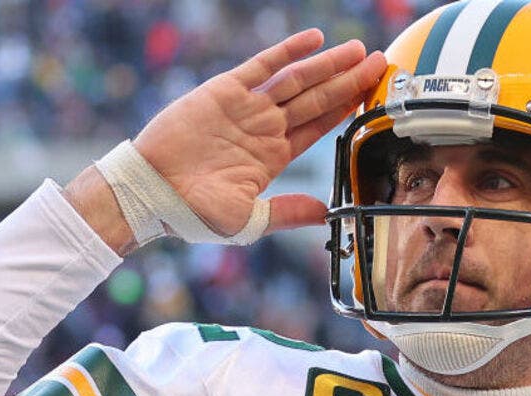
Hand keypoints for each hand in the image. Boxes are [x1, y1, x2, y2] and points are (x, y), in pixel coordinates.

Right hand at [134, 29, 386, 235]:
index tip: (373, 96)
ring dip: (328, 65)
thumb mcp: (248, 220)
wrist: (150, 194)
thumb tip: (327, 214)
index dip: (347, 110)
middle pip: (317, 98)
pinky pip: (263, 66)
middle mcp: (264, 128)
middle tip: (380, 63)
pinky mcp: (225, 92)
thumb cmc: (192, 213)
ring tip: (358, 51)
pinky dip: (288, 51)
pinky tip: (314, 40)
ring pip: (297, 80)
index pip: (319, 127)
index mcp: (273, 156)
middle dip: (349, 81)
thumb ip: (287, 213)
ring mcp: (246, 107)